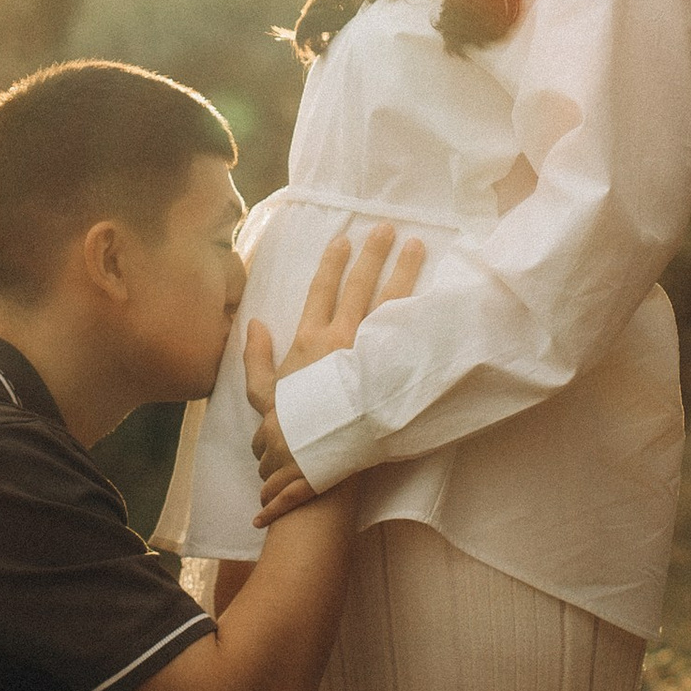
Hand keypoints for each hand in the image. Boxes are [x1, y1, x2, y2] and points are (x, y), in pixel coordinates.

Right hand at [244, 222, 423, 526]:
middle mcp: (340, 340)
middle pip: (359, 287)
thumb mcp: (263, 394)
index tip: (343, 240)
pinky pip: (407, 334)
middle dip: (372, 255)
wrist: (316, 462)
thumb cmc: (288, 431)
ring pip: (388, 301)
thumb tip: (255, 324)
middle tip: (386, 228)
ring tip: (416, 246)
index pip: (322, 291)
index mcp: (308, 341)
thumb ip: (258, 358)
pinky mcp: (389, 372)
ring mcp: (367, 354)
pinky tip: (434, 297)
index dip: (332, 264)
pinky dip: (420, 313)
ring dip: (402, 271)